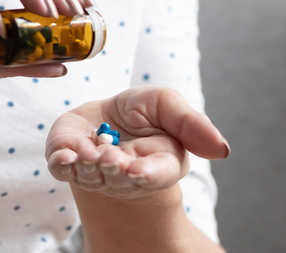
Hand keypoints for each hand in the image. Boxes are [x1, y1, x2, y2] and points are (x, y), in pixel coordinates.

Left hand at [45, 87, 229, 200]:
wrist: (105, 118)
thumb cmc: (141, 113)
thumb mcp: (167, 106)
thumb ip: (191, 124)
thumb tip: (222, 149)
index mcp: (157, 163)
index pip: (157, 174)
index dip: (147, 173)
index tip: (137, 169)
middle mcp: (125, 174)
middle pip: (121, 178)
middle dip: (114, 168)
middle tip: (110, 158)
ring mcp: (95, 172)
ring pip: (92, 176)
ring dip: (89, 166)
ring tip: (89, 153)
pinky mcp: (66, 162)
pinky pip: (63, 169)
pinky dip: (63, 164)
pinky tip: (65, 157)